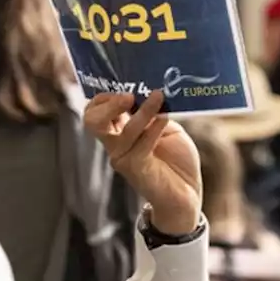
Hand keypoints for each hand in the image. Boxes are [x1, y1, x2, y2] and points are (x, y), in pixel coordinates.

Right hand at [83, 91, 200, 234]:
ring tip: (159, 97)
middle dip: (108, 104)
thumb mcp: (166, 128)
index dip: (104, 97)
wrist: (187, 194)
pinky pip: (141, 144)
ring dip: (142, 111)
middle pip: (92, 121)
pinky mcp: (137, 169)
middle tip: (129, 94)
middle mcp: (115, 146)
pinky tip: (165, 117)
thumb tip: (150, 93)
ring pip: (122, 131)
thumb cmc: (176, 161)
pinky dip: (153, 127)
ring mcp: (123, 159)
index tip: (126, 86)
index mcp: (119, 133)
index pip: (95, 112)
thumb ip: (154, 114)